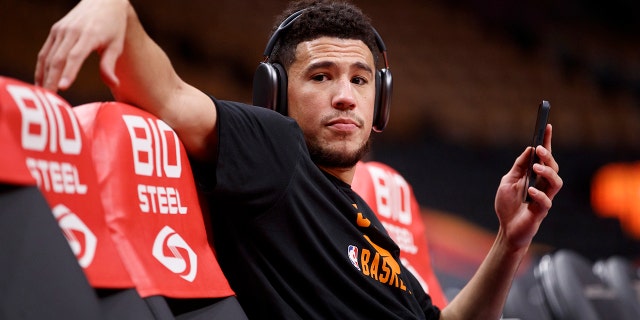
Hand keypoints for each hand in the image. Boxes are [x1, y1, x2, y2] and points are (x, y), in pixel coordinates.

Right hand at [35, 0, 128, 90]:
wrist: (103, 1)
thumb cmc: (113, 26)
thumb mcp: (117, 44)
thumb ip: (110, 65)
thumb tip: (114, 84)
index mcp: (89, 35)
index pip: (76, 56)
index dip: (69, 72)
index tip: (63, 87)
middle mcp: (72, 31)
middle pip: (58, 59)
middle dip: (52, 79)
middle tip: (50, 99)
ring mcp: (61, 30)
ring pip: (48, 56)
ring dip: (44, 75)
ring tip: (44, 94)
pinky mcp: (55, 30)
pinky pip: (46, 51)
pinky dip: (42, 66)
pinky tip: (42, 80)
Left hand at [494, 124, 562, 249]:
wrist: (506, 229)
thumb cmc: (507, 206)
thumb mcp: (508, 181)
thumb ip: (519, 166)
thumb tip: (529, 149)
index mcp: (535, 176)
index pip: (544, 157)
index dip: (547, 141)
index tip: (547, 125)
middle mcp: (543, 186)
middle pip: (553, 167)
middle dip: (548, 156)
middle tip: (539, 149)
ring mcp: (544, 198)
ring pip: (556, 183)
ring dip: (548, 172)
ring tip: (536, 168)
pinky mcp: (541, 212)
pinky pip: (546, 202)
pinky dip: (539, 194)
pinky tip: (530, 191)